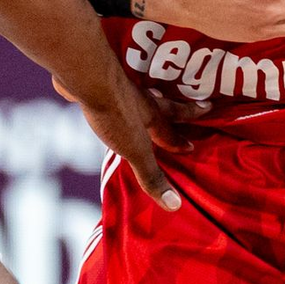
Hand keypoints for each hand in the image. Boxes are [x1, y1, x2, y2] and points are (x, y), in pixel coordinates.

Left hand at [52, 72, 207, 211]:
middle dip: (179, 109)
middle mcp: (141, 100)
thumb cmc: (115, 114)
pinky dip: (117, 92)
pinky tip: (109, 95)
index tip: (193, 145)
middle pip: (165, 105)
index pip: (171, 131)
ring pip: (141, 94)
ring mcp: (120, 89)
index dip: (181, 141)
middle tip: (196, 105)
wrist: (88, 78)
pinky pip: (113, 88)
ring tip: (153, 98)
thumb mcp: (135, 150)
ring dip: (149, 98)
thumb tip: (176, 205)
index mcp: (152, 116)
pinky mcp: (99, 84)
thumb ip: (152, 175)